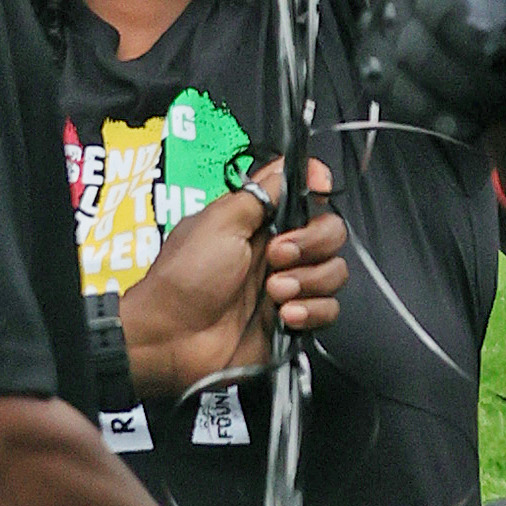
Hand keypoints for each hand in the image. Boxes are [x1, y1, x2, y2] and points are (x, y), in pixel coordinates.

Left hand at [124, 158, 346, 397]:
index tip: (316, 195)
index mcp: (262, 221)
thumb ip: (263, 191)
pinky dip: (311, 311)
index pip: (309, 194)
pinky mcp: (293, 322)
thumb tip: (300, 166)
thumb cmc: (183, 277)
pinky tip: (284, 316)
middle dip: (312, 242)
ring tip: (274, 292)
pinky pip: (328, 310)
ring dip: (308, 281)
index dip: (319, 192)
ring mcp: (289, 286)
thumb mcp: (220, 220)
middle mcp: (280, 251)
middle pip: (331, 232)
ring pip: (335, 271)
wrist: (170, 339)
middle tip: (277, 256)